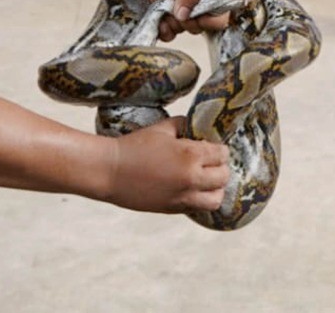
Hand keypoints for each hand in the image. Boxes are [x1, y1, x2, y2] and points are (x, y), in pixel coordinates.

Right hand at [101, 116, 228, 213]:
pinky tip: (191, 189)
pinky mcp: (173, 209)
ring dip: (215, 188)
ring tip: (205, 180)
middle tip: (210, 161)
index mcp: (191, 156)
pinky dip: (200, 199)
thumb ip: (184, 126)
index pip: (222, 154)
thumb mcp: (162, 128)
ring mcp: (183, 197)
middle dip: (220, 167)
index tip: (211, 146)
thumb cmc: (134, 146)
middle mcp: (192, 179)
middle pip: (223, 177)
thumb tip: (197, 129)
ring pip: (216, 199)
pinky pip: (198, 208)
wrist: (110, 172)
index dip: (219, 149)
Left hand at [138, 0, 228, 40]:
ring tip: (168, 7)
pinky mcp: (169, 18)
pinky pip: (168, 34)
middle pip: (199, 28)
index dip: (208, 22)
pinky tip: (161, 19)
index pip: (219, 21)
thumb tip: (184, 14)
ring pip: (182, 31)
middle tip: (179, 6)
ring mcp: (185, 13)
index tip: (197, 13)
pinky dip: (163, 30)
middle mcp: (201, 8)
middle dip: (187, 21)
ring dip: (174, 24)